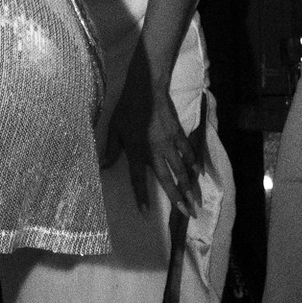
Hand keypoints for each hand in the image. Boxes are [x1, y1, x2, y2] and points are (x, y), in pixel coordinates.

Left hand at [103, 51, 203, 214]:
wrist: (147, 88)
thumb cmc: (127, 108)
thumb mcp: (114, 128)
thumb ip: (110, 149)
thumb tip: (103, 167)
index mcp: (136, 151)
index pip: (138, 179)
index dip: (141, 196)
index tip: (146, 213)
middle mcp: (154, 150)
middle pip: (168, 179)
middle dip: (178, 199)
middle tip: (189, 214)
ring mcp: (169, 143)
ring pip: (182, 169)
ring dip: (190, 187)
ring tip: (197, 201)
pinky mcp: (179, 133)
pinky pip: (188, 152)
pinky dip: (194, 164)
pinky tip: (198, 174)